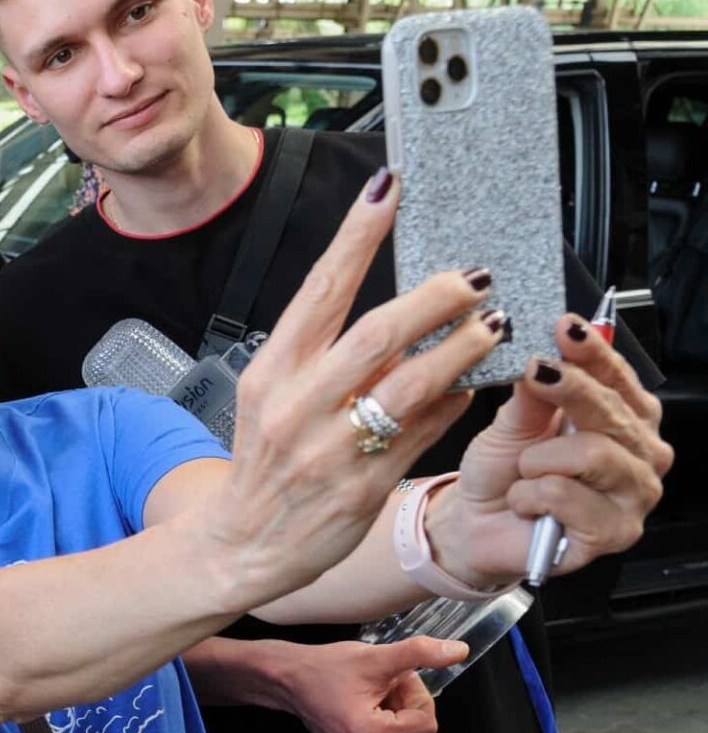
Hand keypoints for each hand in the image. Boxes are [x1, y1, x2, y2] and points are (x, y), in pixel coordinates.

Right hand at [200, 169, 501, 600]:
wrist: (241, 544)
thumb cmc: (264, 462)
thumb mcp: (272, 398)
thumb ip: (326, 357)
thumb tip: (398, 312)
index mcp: (270, 371)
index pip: (319, 289)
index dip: (356, 235)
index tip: (387, 188)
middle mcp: (296, 405)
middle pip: (376, 332)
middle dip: (433, 297)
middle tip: (471, 277)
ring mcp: (330, 449)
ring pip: (410, 383)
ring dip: (460, 347)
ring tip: (491, 323)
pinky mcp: (363, 487)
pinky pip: (423, 433)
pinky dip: (452, 402)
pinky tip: (472, 384)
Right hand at [273, 638, 465, 732]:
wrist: (286, 677)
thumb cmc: (322, 667)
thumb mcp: (375, 657)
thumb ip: (420, 654)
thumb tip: (457, 652)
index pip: (426, 723)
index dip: (415, 694)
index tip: (394, 677)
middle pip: (416, 730)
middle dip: (405, 702)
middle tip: (380, 682)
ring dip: (395, 709)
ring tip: (368, 692)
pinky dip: (382, 718)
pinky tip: (362, 703)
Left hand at [435, 314, 670, 585]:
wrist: (477, 523)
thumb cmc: (502, 470)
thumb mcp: (512, 421)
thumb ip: (533, 391)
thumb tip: (545, 351)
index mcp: (625, 418)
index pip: (620, 377)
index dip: (593, 351)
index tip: (565, 327)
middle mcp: (640, 454)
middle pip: (614, 411)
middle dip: (568, 390)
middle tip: (535, 373)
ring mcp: (635, 495)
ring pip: (593, 454)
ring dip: (539, 459)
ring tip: (523, 469)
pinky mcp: (617, 532)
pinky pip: (566, 496)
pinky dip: (531, 495)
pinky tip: (527, 502)